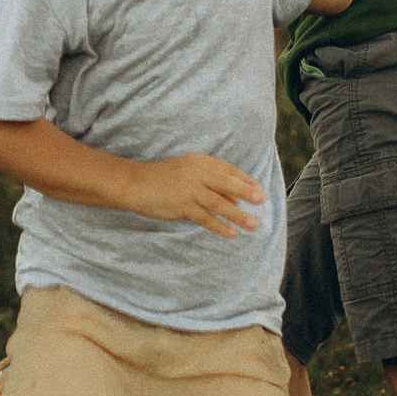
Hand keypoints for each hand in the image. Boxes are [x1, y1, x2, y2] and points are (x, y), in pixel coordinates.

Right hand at [124, 152, 265, 237]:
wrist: (134, 184)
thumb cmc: (162, 179)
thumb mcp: (187, 174)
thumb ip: (210, 184)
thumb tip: (235, 201)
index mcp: (199, 162)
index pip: (227, 169)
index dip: (244, 180)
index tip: (258, 190)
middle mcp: (196, 173)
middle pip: (226, 182)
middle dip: (246, 191)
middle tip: (261, 200)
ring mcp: (188, 189)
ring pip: (219, 203)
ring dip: (237, 215)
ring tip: (253, 225)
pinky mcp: (181, 205)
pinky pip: (205, 217)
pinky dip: (219, 226)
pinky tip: (231, 233)